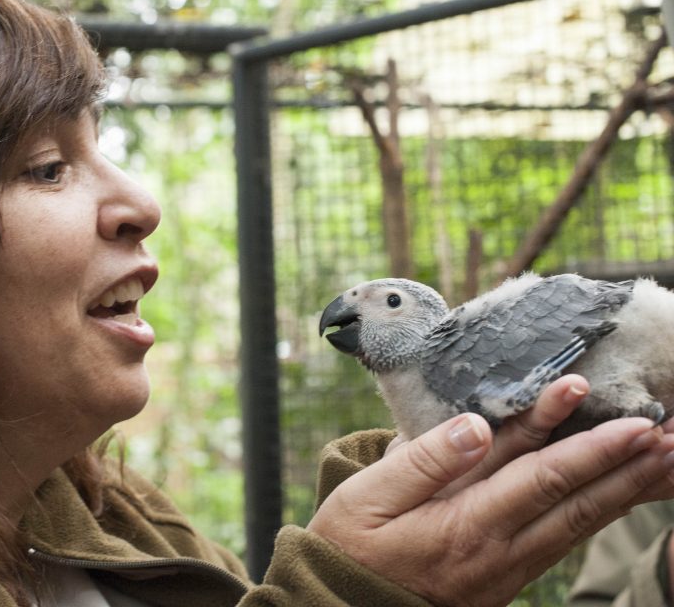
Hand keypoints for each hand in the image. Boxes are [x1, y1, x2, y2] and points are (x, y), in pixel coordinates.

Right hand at [308, 389, 673, 605]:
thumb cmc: (350, 545)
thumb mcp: (366, 497)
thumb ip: (424, 461)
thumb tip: (477, 424)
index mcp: (464, 524)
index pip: (540, 477)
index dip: (585, 443)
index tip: (624, 414)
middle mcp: (498, 550)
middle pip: (577, 504)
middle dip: (628, 466)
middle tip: (670, 434)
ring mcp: (507, 569)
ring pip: (579, 526)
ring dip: (625, 492)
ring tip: (664, 462)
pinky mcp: (506, 578)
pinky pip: (564, 542)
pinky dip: (598, 515)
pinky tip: (616, 498)